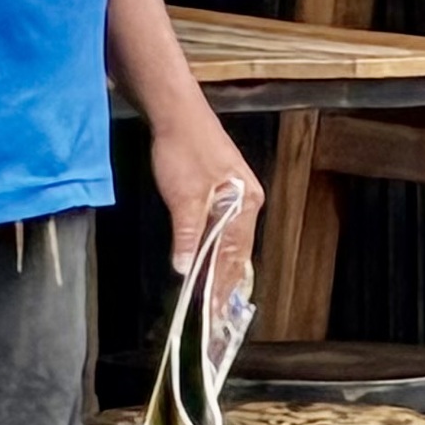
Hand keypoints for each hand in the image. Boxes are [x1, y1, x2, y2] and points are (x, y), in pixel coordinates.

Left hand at [153, 123, 259, 301]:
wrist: (176, 112)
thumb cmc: (184, 148)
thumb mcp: (183, 196)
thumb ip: (187, 234)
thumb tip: (185, 267)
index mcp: (246, 203)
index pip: (234, 255)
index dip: (223, 285)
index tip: (215, 311)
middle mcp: (248, 201)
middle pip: (237, 251)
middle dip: (224, 282)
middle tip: (214, 312)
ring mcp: (237, 195)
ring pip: (230, 241)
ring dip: (218, 268)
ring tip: (210, 295)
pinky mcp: (222, 190)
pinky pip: (222, 229)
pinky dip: (213, 249)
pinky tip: (204, 261)